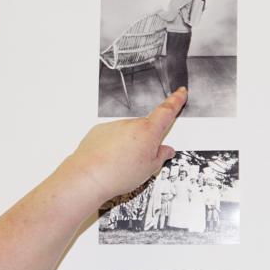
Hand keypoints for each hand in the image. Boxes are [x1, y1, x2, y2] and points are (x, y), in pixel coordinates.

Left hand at [62, 88, 184, 205]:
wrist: (88, 176)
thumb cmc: (120, 174)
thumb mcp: (149, 169)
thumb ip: (160, 156)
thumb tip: (166, 150)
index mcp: (148, 131)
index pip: (166, 112)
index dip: (175, 101)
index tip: (180, 93)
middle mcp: (131, 124)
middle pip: (145, 129)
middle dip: (145, 142)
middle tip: (139, 162)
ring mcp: (114, 126)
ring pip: (127, 134)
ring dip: (128, 146)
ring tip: (120, 166)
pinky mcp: (98, 131)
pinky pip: (111, 137)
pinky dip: (112, 147)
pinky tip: (108, 162)